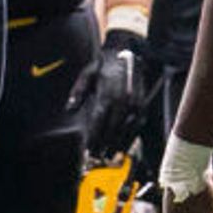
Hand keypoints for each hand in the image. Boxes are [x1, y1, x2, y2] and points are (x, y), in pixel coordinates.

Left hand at [70, 25, 162, 158]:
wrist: (128, 52)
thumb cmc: (104, 66)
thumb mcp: (86, 74)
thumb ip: (77, 92)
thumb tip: (69, 109)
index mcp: (107, 93)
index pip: (99, 121)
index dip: (94, 138)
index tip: (88, 150)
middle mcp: (123, 100)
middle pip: (113, 129)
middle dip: (105, 146)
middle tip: (97, 160)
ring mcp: (135, 103)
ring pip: (127, 130)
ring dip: (118, 146)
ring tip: (110, 159)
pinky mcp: (143, 105)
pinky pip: (136, 126)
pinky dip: (130, 138)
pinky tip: (123, 147)